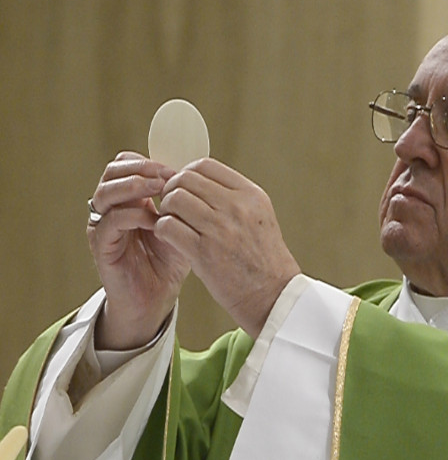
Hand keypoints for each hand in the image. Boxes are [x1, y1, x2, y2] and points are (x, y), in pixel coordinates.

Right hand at [87, 152, 189, 349]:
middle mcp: (112, 207)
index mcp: (130, 197)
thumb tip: (200, 174)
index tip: (177, 168)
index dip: (151, 161)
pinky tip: (155, 220)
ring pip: (105, 192)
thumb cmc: (170, 260)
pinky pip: (109, 221)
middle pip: (113, 171)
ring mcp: (104, 225)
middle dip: (141, 168)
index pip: (128, 163)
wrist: (157, 297)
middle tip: (167, 175)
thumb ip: (184, 200)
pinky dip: (132, 215)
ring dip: (134, 186)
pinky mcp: (102, 246)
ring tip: (160, 189)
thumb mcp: (183, 223)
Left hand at [154, 158, 299, 336]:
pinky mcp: (204, 252)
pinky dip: (163, 230)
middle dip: (172, 190)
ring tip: (173, 223)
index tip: (183, 188)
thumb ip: (234, 197)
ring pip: (174, 199)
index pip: (205, 165)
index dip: (187, 173)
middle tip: (173, 207)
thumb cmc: (264, 259)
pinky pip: (168, 226)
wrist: (273, 294)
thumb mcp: (259, 217)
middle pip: (186, 179)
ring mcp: (220, 228)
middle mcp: (237, 207)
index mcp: (251, 195)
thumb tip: (197, 181)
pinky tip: (171, 238)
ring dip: (166, 210)